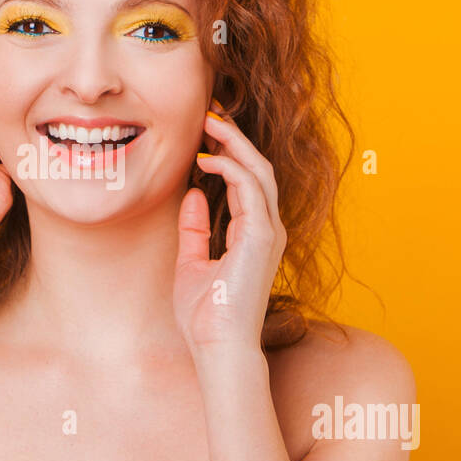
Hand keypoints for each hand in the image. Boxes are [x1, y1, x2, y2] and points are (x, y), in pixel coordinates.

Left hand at [173, 106, 286, 354]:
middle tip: (208, 114)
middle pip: (258, 169)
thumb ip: (194, 229)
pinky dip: (231, 168)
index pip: (248, 182)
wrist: (218, 347)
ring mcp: (268, 233)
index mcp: (254, 235)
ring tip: (209, 123)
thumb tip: (192, 193)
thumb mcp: (191, 263)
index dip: (229, 153)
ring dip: (234, 143)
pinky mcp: (262, 238)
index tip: (204, 134)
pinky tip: (206, 160)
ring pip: (259, 172)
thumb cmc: (206, 315)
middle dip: (234, 138)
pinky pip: (250, 189)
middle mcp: (267, 230)